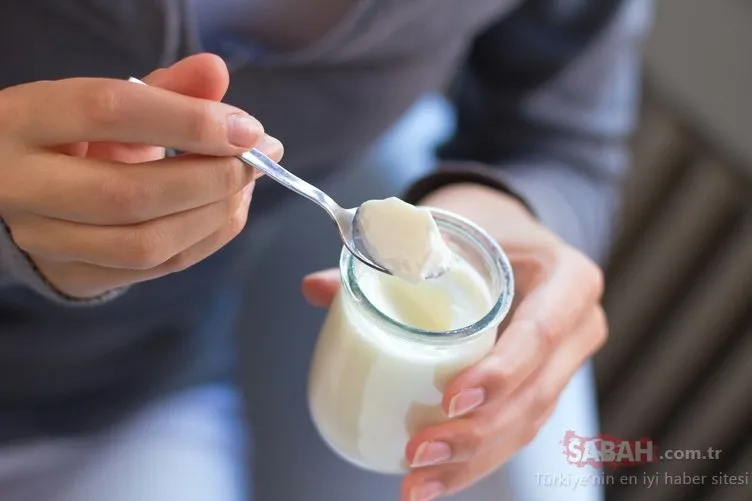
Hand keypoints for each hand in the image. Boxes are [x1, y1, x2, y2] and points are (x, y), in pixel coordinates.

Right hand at [0, 54, 282, 298]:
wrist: (28, 192)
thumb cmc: (78, 138)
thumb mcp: (112, 103)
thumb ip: (165, 88)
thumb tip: (216, 71)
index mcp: (23, 120)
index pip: (108, 112)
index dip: (188, 120)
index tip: (246, 127)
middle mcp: (21, 186)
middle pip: (130, 193)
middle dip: (212, 177)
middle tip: (258, 158)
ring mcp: (45, 241)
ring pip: (147, 243)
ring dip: (215, 214)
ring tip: (246, 183)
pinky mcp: (77, 276)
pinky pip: (159, 267)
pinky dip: (209, 237)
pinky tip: (229, 208)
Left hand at [302, 184, 605, 500]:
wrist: (510, 236)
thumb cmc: (480, 226)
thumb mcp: (446, 226)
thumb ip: (385, 254)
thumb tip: (314, 288)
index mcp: (568, 279)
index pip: (542, 332)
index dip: (502, 372)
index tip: (451, 398)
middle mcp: (577, 328)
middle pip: (536, 394)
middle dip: (477, 434)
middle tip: (418, 453)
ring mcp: (562, 365)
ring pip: (525, 425)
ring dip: (470, 462)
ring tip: (416, 484)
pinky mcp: (538, 389)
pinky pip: (512, 431)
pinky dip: (472, 460)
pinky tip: (432, 483)